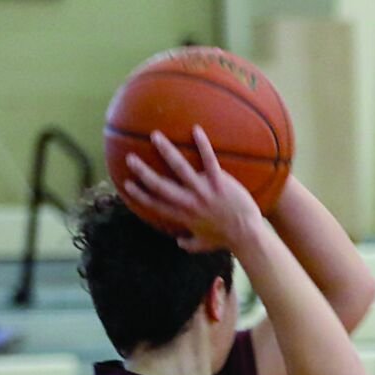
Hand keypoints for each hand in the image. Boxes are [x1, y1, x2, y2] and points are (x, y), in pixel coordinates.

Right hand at [124, 126, 262, 253]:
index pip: (156, 205)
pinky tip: (196, 129)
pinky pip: (209, 160)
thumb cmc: (226, 240)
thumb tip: (179, 243)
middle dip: (144, 172)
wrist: (247, 236)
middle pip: (161, 186)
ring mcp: (204, 192)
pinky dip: (203, 145)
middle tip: (130, 158)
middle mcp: (190, 203)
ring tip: (155, 136)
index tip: (126, 183)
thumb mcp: (204, 244)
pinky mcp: (219, 183)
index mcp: (184, 217)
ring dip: (167, 151)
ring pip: (180, 168)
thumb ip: (190, 243)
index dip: (140, 195)